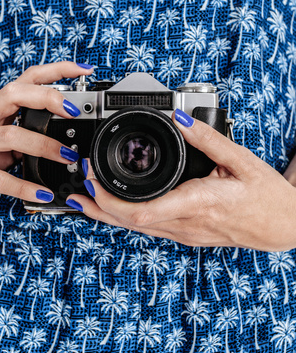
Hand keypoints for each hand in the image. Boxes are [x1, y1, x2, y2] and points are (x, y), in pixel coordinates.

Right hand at [0, 61, 92, 202]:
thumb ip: (26, 129)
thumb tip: (66, 131)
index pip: (27, 79)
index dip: (56, 71)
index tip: (83, 71)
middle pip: (14, 94)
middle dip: (47, 98)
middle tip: (73, 111)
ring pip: (11, 135)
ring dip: (44, 145)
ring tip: (68, 156)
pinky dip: (24, 186)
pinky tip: (43, 193)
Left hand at [66, 110, 295, 251]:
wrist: (284, 225)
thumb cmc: (266, 196)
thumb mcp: (240, 159)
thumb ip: (208, 138)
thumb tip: (181, 118)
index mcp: (198, 202)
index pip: (142, 211)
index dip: (109, 199)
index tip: (92, 177)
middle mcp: (187, 224)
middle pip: (130, 224)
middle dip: (98, 207)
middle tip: (77, 188)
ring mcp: (186, 234)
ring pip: (136, 230)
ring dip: (107, 215)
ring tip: (83, 199)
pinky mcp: (187, 235)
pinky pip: (149, 229)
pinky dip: (125, 218)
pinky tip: (114, 209)